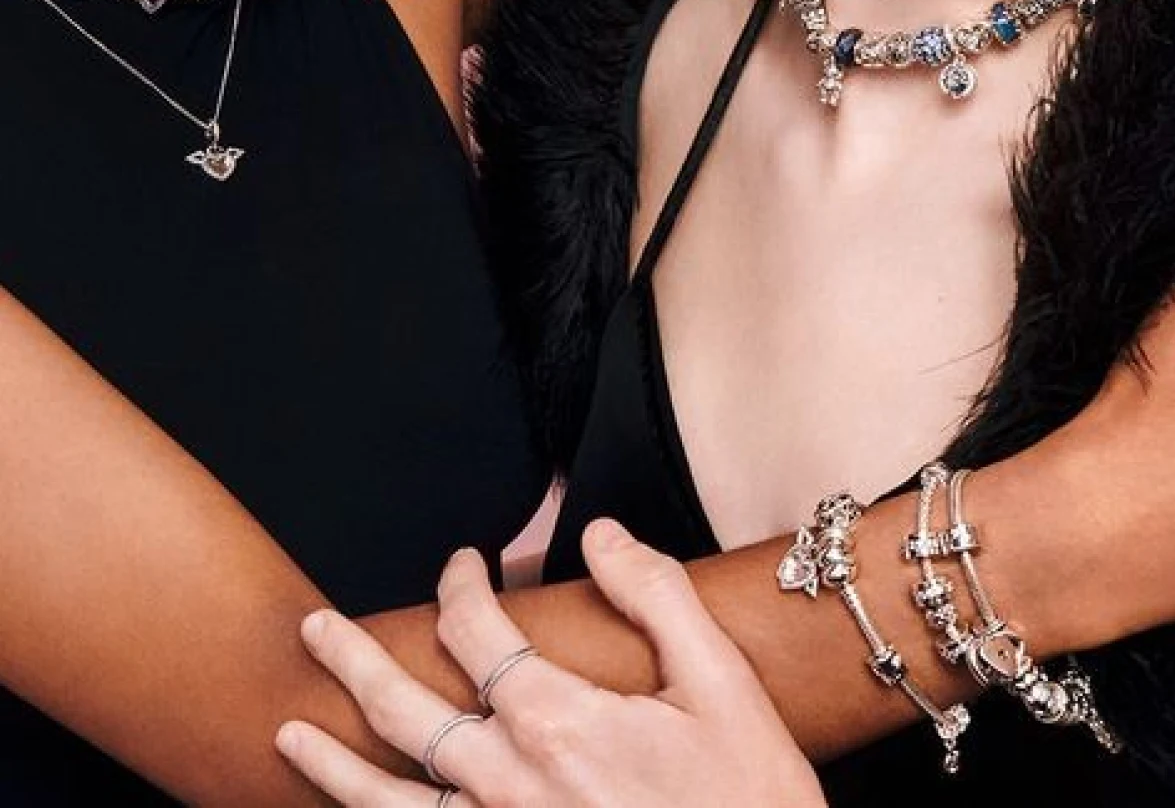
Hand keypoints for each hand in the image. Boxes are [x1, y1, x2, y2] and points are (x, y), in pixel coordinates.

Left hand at [277, 522, 823, 807]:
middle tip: (314, 629)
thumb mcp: (722, 681)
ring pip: (387, 801)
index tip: (465, 562)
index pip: (476, 631)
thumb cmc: (748, 796)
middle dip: (353, 660)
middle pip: (403, 712)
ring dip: (331, 764)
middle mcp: (509, 784)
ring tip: (289, 733)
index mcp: (558, 720)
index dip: (461, 584)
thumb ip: (657, 595)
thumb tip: (603, 532)